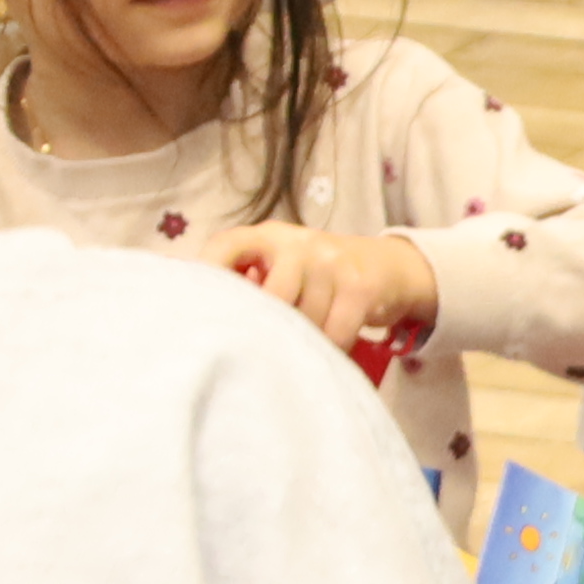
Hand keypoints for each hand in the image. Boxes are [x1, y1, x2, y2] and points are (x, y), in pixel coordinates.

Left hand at [200, 218, 437, 350]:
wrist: (389, 266)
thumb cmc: (320, 275)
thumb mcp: (283, 265)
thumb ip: (250, 278)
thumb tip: (205, 308)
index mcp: (268, 236)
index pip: (226, 247)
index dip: (208, 273)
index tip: (195, 303)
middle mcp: (297, 243)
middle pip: (269, 298)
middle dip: (271, 327)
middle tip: (270, 345)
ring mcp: (330, 262)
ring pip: (304, 320)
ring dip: (306, 340)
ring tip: (307, 342)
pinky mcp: (359, 286)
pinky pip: (334, 332)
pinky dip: (331, 347)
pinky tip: (330, 348)